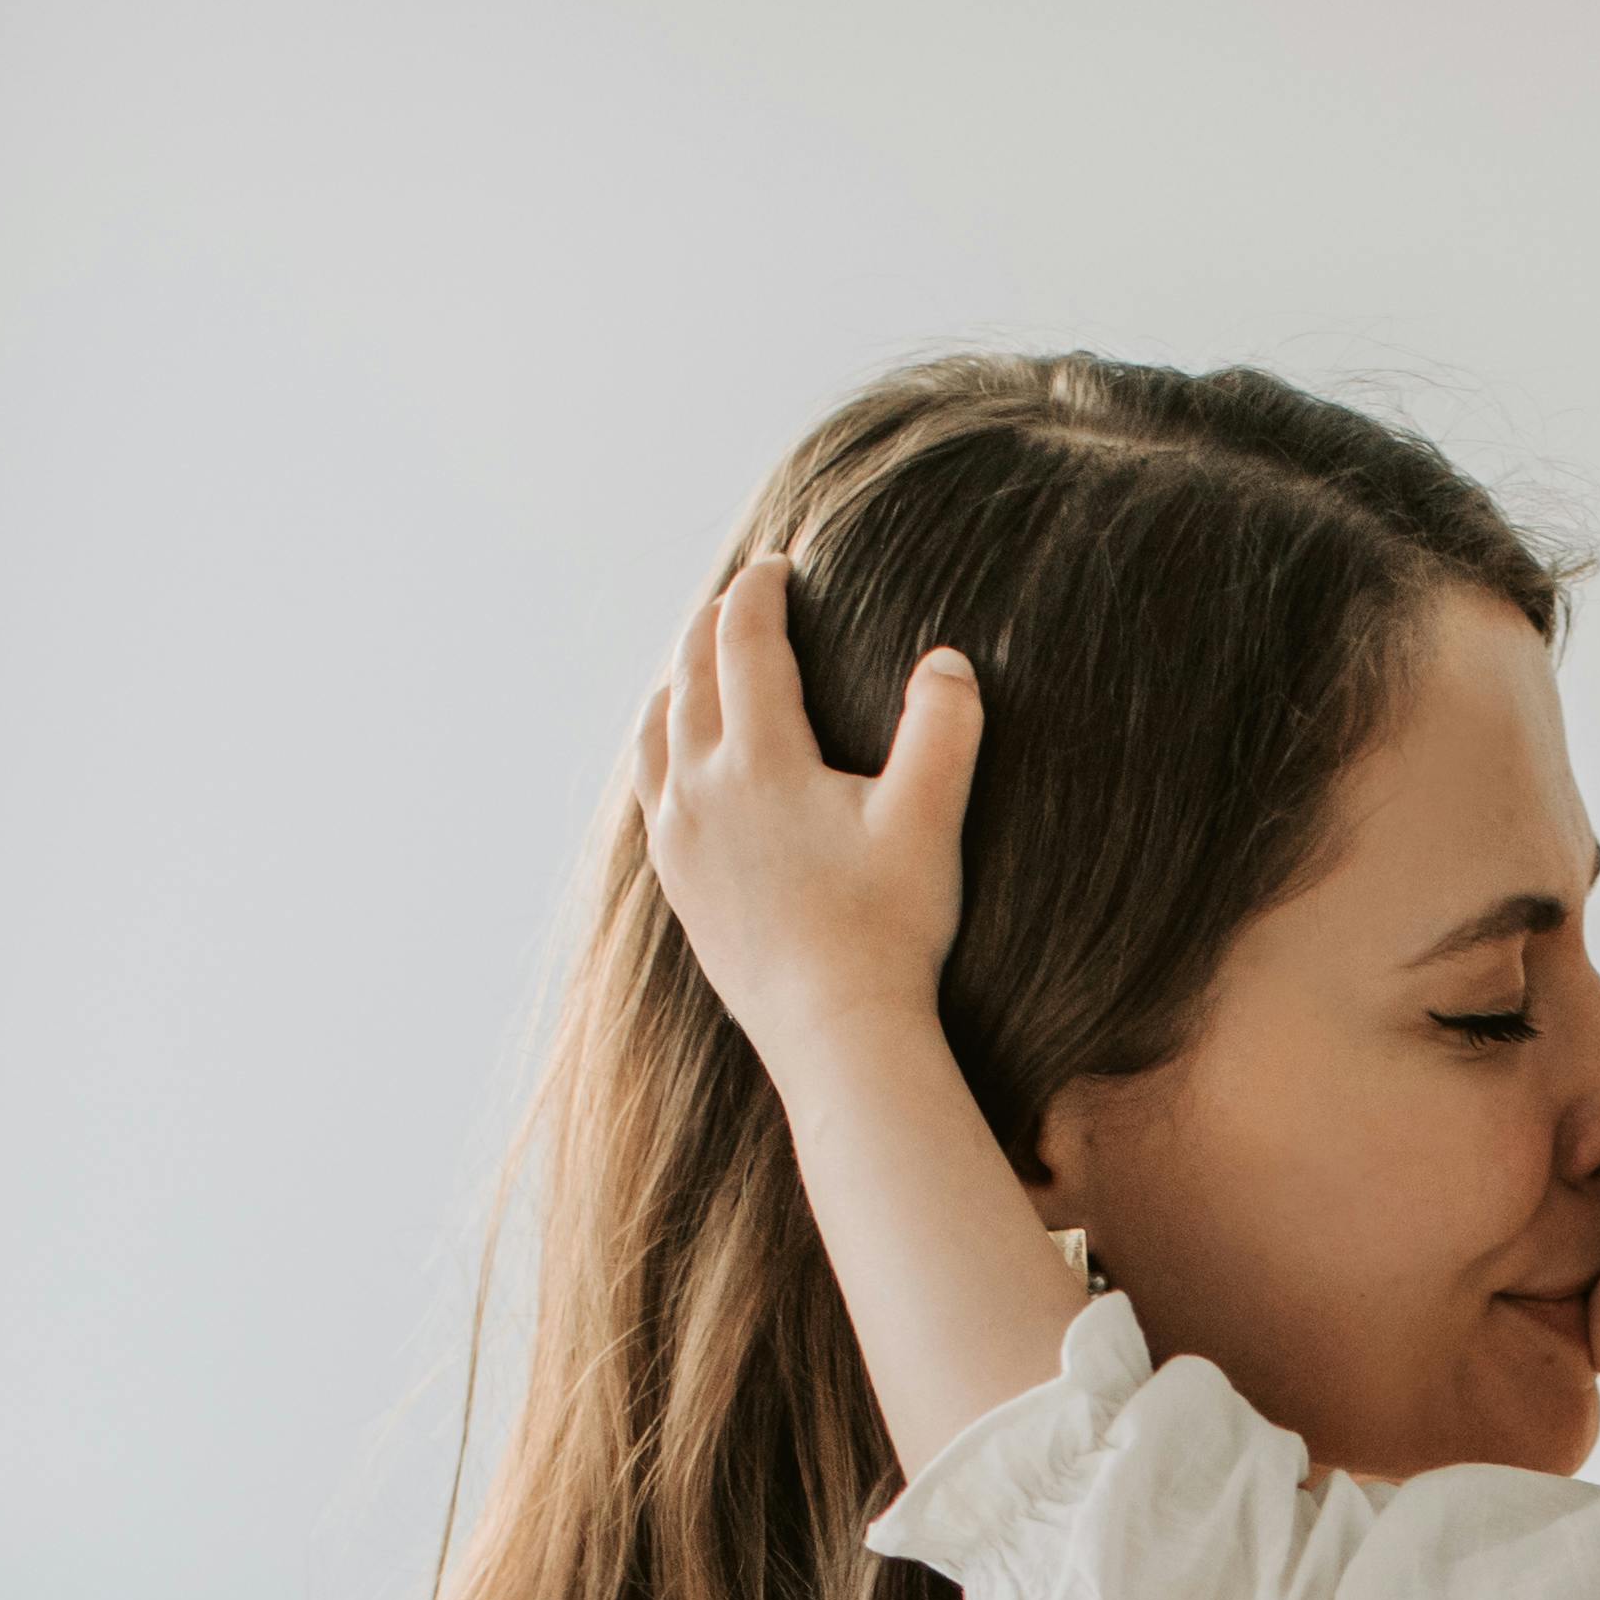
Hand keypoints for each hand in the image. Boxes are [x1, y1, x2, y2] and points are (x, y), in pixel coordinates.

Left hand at [635, 550, 977, 1053]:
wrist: (835, 1034)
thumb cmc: (887, 928)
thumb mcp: (930, 819)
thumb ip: (944, 726)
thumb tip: (948, 660)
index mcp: (760, 759)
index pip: (744, 643)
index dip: (758, 593)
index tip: (775, 565)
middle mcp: (702, 789)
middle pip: (689, 677)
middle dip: (710, 627)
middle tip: (735, 600)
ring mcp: (681, 840)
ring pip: (657, 734)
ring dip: (676, 685)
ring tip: (693, 669)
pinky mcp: (680, 885)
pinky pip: (651, 795)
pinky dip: (659, 752)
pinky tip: (676, 763)